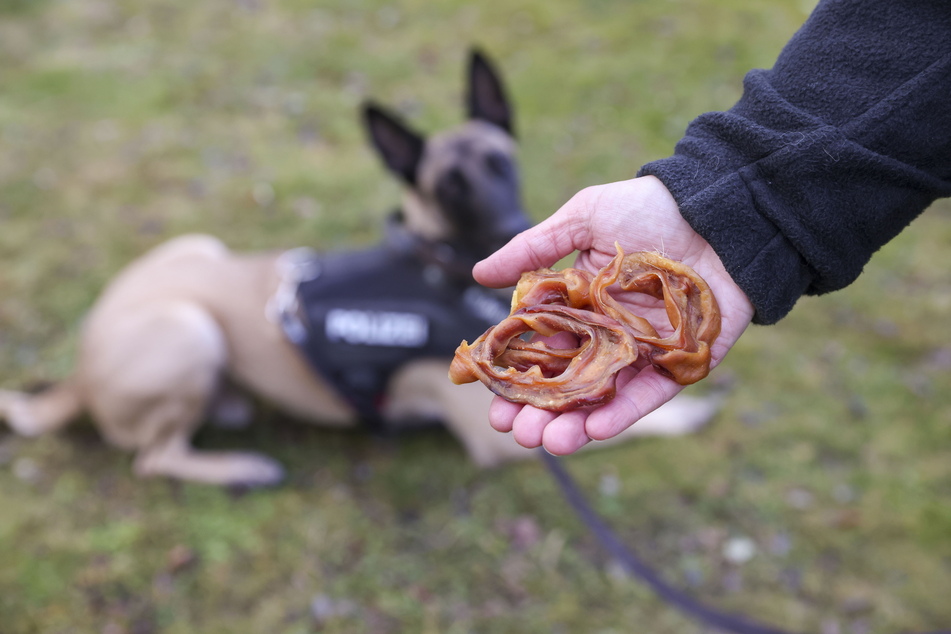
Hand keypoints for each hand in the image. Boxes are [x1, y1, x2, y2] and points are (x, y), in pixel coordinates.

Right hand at [472, 176, 754, 455]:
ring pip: (602, 397)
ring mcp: (641, 351)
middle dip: (538, 411)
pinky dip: (623, 413)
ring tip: (549, 442)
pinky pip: (648, 394)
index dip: (513, 377)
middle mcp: (605, 335)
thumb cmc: (649, 208)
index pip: (537, 350)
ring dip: (574, 424)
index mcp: (577, 305)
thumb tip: (478, 274)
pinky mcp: (679, 362)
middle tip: (516, 431)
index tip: (490, 398)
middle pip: (565, 383)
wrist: (717, 211)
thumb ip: (532, 250)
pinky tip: (595, 431)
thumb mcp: (583, 219)